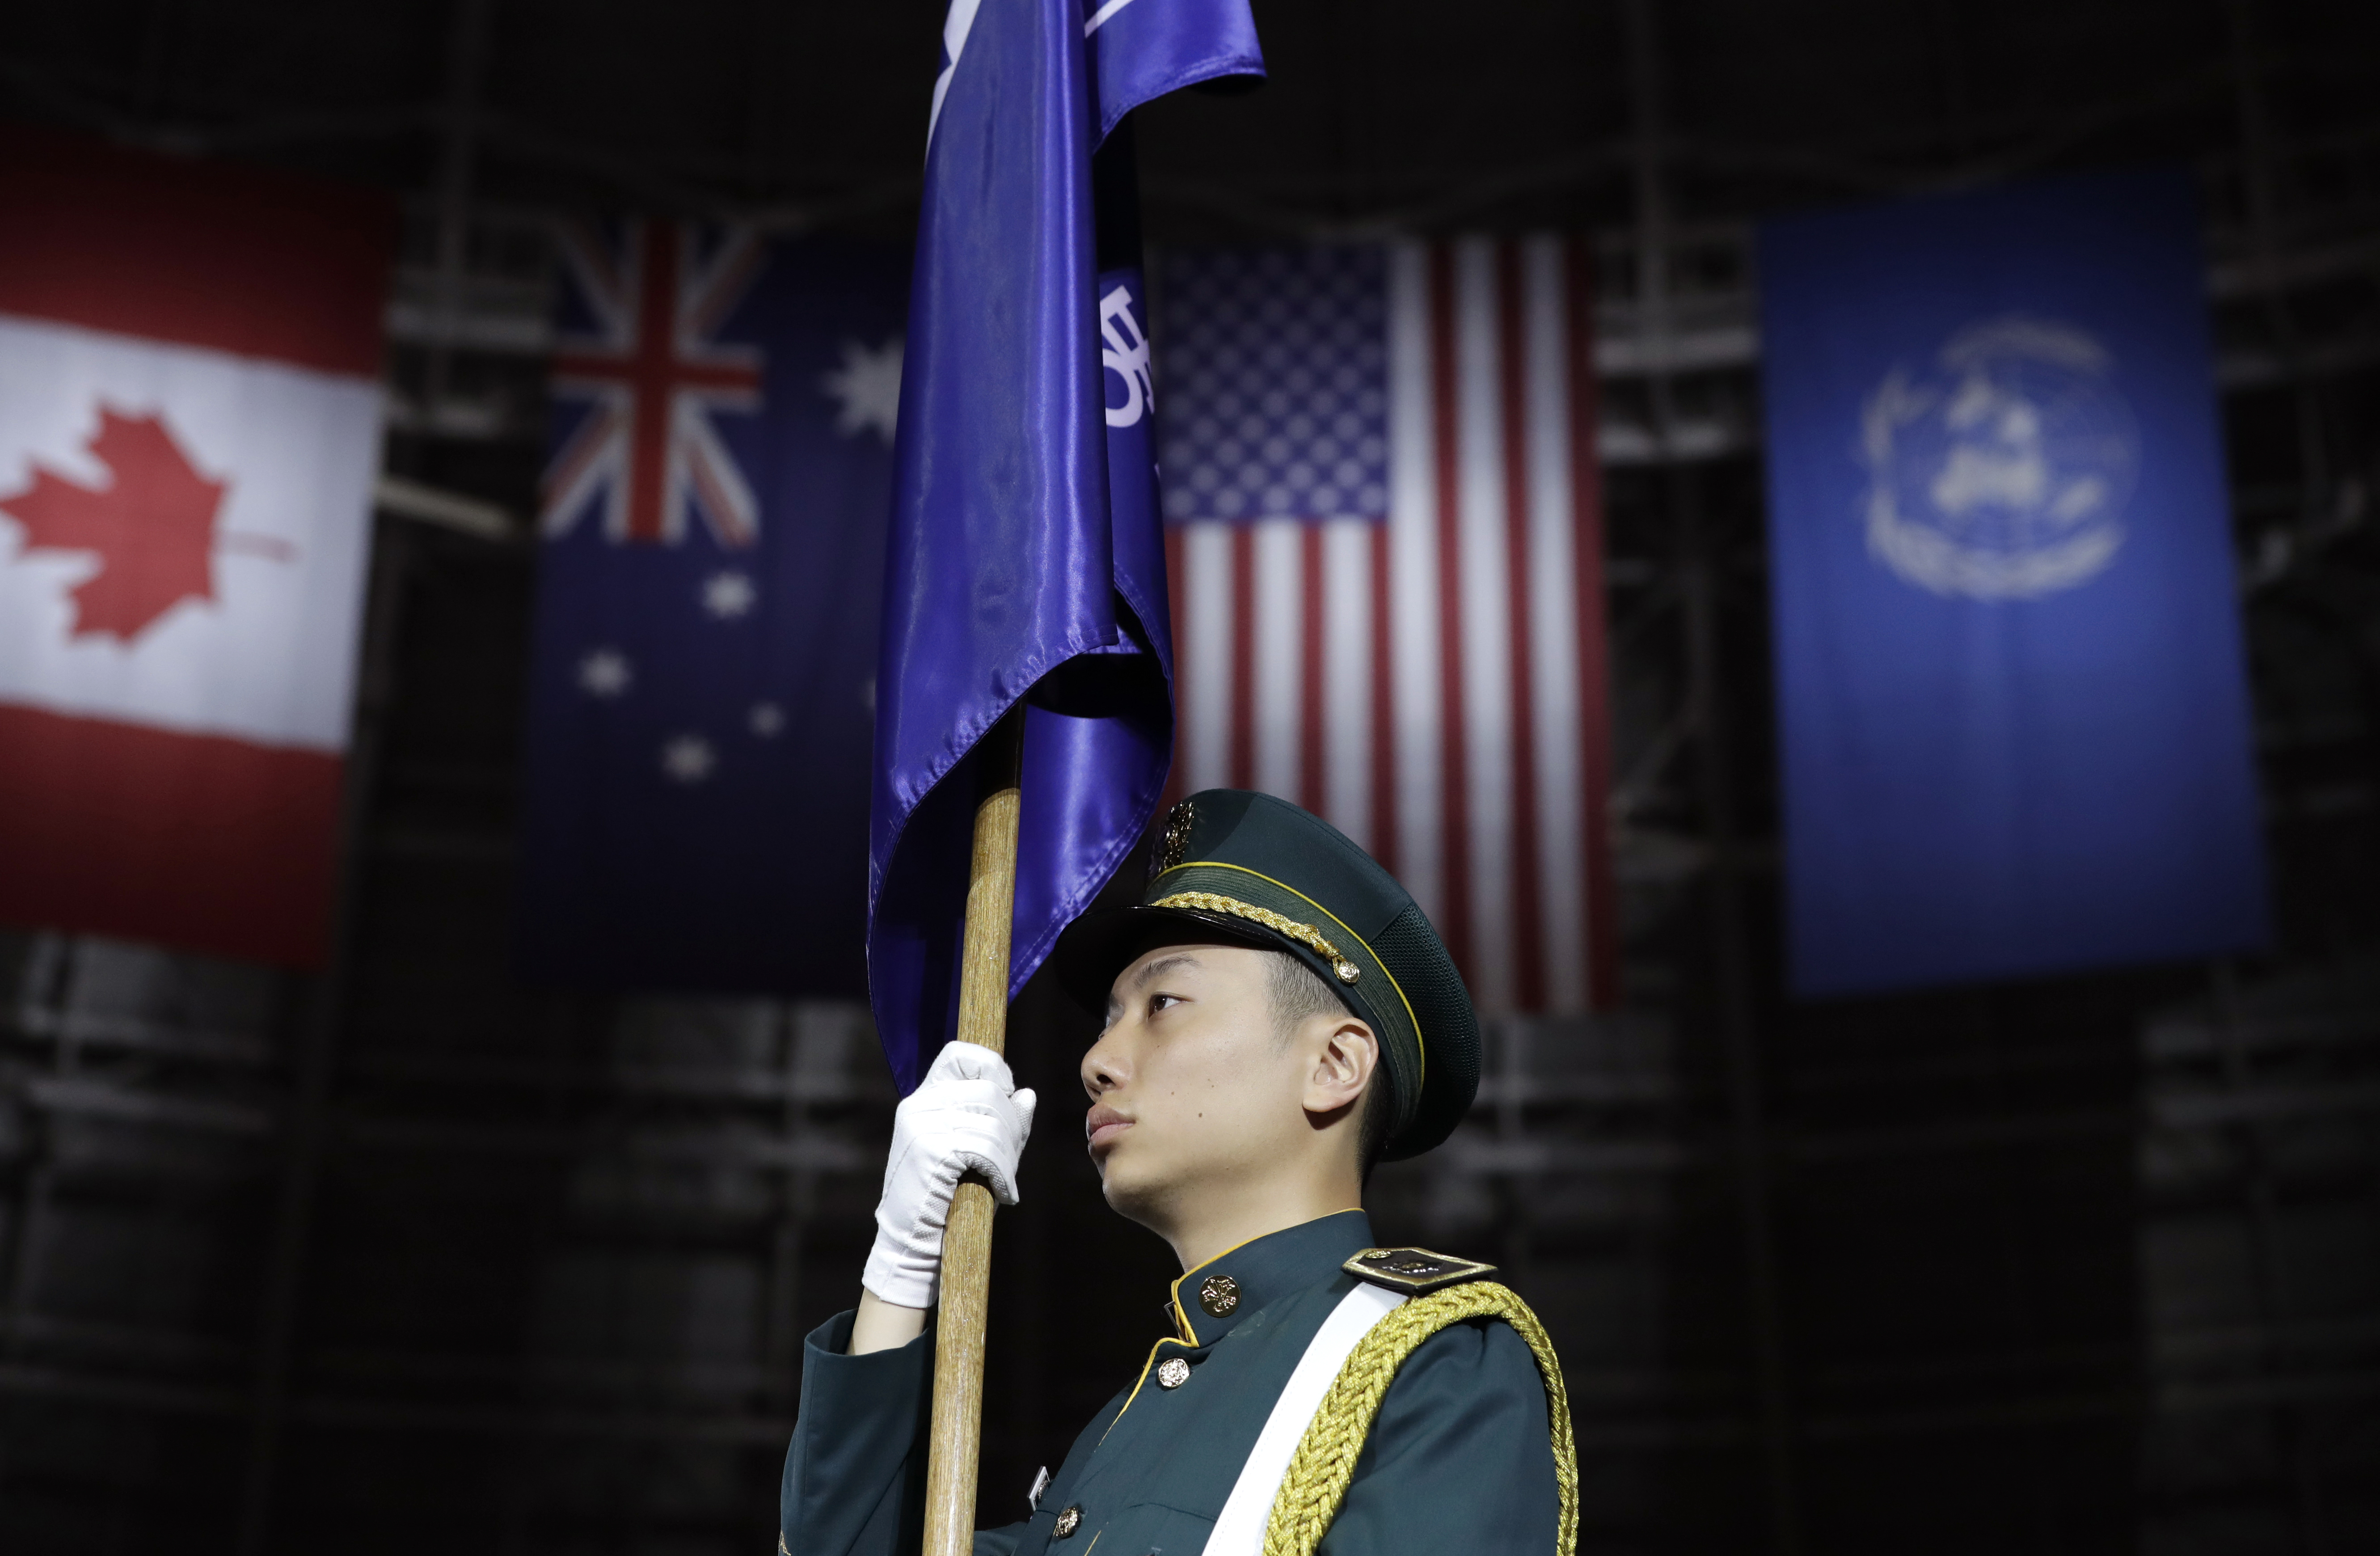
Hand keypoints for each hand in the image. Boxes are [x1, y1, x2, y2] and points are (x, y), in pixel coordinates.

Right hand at [861, 1040, 1037, 1310]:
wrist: (912, 1241)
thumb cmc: (948, 1199)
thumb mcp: (978, 1152)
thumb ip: (1002, 1122)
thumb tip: (1027, 1094)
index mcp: (926, 1098)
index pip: (959, 1054)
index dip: (991, 1068)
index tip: (1004, 1096)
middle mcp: (919, 1104)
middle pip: (987, 1089)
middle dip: (1011, 1124)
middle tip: (1010, 1155)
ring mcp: (921, 1125)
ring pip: (990, 1118)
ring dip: (1008, 1152)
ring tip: (1005, 1177)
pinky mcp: (928, 1150)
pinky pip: (982, 1146)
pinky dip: (1001, 1169)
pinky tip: (1002, 1189)